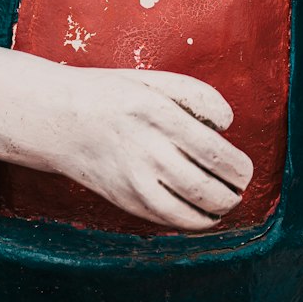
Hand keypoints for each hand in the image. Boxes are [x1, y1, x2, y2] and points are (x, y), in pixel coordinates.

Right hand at [0, 19, 253, 230]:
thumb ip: (195, 95)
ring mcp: (134, 178)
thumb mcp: (153, 79)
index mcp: (157, 112)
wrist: (58, 118)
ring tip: (229, 202)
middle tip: (242, 184)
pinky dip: (194, 222)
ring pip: (190, 207)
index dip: (236, 163)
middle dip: (234, 189)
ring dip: (219, 209)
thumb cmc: (111, 94)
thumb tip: (227, 123)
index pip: (212, 148)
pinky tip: (205, 216)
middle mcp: (147, 148)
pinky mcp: (125, 199)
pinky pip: (168, 219)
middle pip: (206, 182)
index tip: (244, 166)